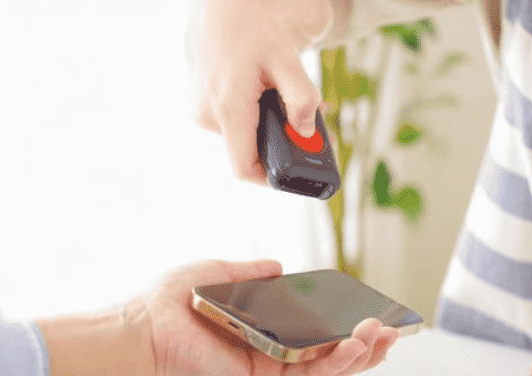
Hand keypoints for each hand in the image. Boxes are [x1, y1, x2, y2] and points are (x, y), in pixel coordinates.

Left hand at [142, 259, 399, 375]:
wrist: (146, 323)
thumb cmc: (177, 299)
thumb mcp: (223, 274)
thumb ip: (254, 273)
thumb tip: (281, 267)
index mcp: (267, 331)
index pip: (316, 334)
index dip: (347, 328)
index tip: (374, 314)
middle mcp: (272, 355)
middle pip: (329, 356)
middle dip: (365, 345)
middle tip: (393, 329)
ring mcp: (269, 371)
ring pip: (326, 371)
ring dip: (359, 355)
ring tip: (384, 336)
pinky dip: (336, 363)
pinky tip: (357, 346)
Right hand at [187, 0, 332, 184]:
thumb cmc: (253, 22)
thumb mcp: (285, 58)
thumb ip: (300, 98)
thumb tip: (306, 131)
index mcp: (226, 108)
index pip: (245, 168)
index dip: (273, 178)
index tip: (299, 172)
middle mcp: (208, 112)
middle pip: (249, 149)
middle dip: (281, 142)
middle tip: (310, 125)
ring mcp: (202, 105)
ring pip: (242, 131)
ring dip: (270, 123)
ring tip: (291, 96)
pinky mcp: (202, 96)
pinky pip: (233, 116)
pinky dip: (255, 109)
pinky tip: (269, 87)